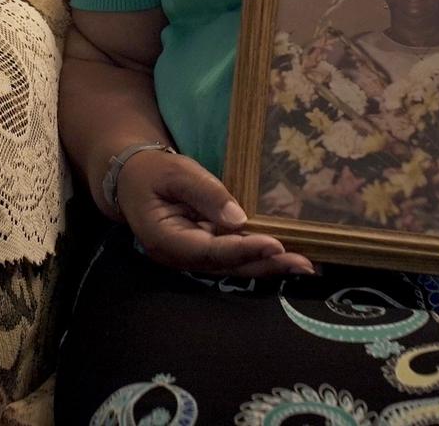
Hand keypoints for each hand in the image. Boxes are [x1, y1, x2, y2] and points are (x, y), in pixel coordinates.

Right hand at [114, 149, 314, 277]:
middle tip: (305, 265)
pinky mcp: (204, 248)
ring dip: (269, 265)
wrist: (133, 179)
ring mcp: (193, 255)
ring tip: (305, 264)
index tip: (276, 245)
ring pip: (233, 265)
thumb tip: (239, 218)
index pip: (210, 251)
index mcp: (166, 240)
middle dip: (267, 265)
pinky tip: (285, 254)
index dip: (244, 249)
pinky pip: (233, 255)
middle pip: (227, 266)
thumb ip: (205, 193)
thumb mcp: (176, 173)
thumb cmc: (153, 172)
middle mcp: (180, 256)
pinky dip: (258, 255)